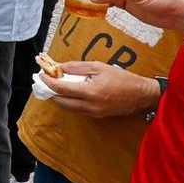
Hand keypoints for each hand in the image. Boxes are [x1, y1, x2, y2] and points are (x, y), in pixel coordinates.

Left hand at [42, 61, 160, 117]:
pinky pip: (77, 110)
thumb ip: (77, 67)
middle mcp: (89, 105)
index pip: (61, 89)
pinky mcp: (97, 115)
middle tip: (44, 82)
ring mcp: (93, 113)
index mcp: (90, 92)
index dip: (48, 82)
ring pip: (68, 108)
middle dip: (50, 92)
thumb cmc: (122, 78)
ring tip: (54, 86)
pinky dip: (69, 102)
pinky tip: (68, 93)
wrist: (142, 95)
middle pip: (61, 101)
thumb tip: (60, 67)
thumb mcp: (99, 67)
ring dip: (58, 98)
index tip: (41, 75)